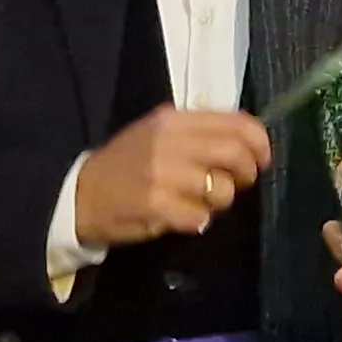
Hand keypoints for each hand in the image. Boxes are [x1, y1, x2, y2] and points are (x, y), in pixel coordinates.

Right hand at [75, 105, 272, 248]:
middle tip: (239, 184)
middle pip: (235, 154)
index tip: (262, 159)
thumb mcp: (158, 134)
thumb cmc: (125, 165)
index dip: (260, 142)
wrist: (79, 194)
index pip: (236, 122)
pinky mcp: (156, 206)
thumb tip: (246, 143)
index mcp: (174, 120)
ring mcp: (163, 175)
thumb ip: (198, 133)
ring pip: (222, 190)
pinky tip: (181, 217)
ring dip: (220, 202)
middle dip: (247, 174)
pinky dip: (198, 221)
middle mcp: (170, 142)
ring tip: (200, 202)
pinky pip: (201, 217)